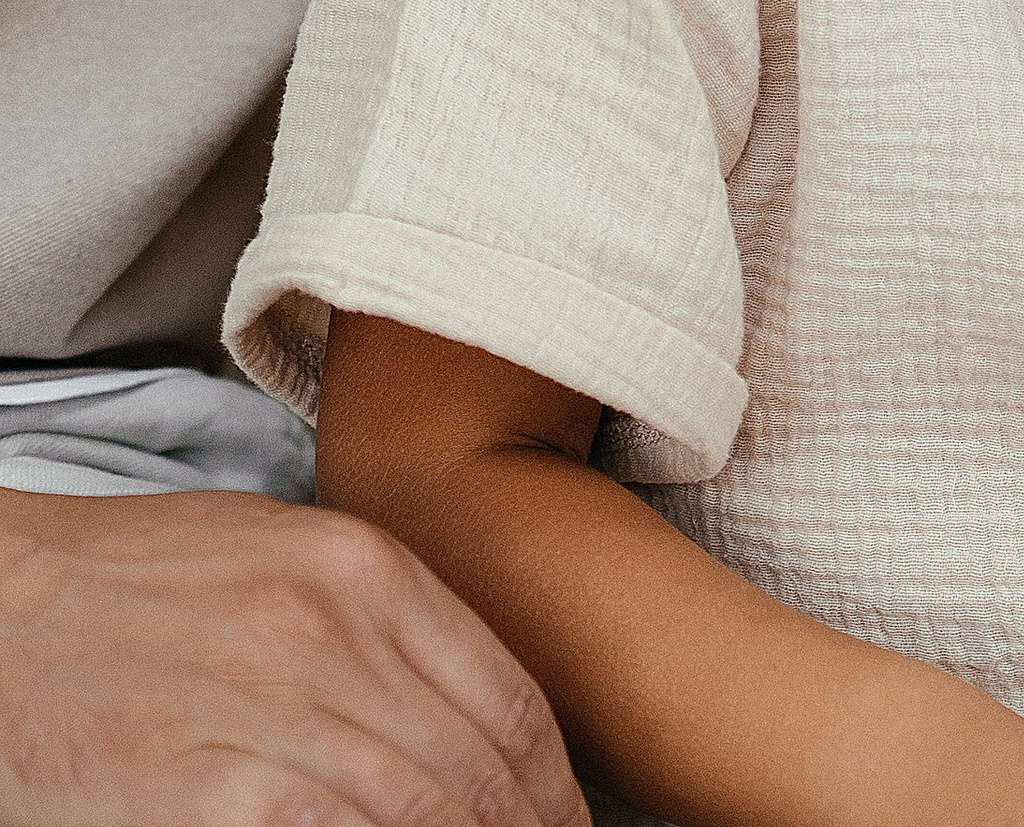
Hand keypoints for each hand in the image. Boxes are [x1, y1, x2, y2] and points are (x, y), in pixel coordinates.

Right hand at [0, 485, 585, 826]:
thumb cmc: (126, 591)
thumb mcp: (273, 565)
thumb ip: (377, 633)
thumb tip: (458, 726)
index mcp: (364, 566)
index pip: (513, 700)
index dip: (553, 791)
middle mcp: (340, 627)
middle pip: (484, 771)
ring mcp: (283, 710)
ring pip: (430, 814)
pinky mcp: (226, 795)